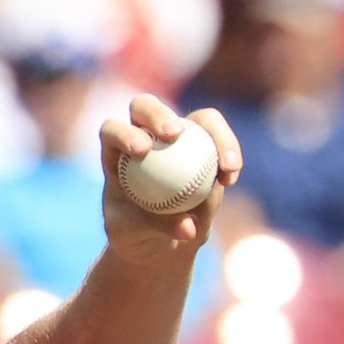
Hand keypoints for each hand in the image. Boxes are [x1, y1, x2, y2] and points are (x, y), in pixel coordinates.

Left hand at [99, 94, 242, 262]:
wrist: (154, 236)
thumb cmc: (133, 233)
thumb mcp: (131, 235)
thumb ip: (154, 228)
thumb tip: (188, 227)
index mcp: (114, 150)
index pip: (113, 130)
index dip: (124, 132)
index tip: (141, 150)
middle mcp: (144, 134)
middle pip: (146, 107)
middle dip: (159, 114)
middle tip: (174, 135)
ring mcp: (178, 137)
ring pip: (197, 119)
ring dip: (215, 135)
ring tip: (226, 166)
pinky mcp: (205, 146)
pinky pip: (220, 143)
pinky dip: (228, 157)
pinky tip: (230, 178)